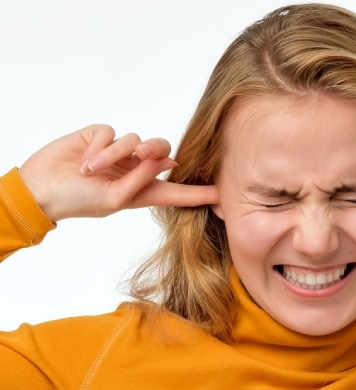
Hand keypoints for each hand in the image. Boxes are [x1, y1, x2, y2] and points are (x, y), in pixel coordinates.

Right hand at [19, 124, 217, 220]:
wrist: (43, 188)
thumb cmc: (79, 201)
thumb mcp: (114, 199)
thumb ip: (140, 181)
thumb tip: (163, 160)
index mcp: (142, 192)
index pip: (176, 192)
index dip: (199, 193)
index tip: (222, 194)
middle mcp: (134, 170)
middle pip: (162, 152)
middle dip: (155, 151)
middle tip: (143, 154)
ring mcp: (118, 153)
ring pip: (134, 140)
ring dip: (114, 154)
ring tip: (92, 169)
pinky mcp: (100, 137)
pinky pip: (111, 132)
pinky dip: (99, 145)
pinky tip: (85, 158)